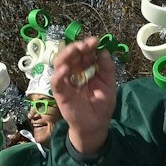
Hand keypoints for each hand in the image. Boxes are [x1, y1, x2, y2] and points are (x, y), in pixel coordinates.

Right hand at [51, 37, 117, 155]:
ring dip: (67, 55)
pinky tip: (66, 69)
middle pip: (71, 55)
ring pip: (61, 64)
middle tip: (86, 44)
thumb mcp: (109, 85)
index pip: (84, 54)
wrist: (96, 125)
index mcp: (86, 69)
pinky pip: (56, 81)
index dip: (89, 46)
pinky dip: (59, 74)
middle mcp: (74, 72)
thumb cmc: (101, 105)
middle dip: (77, 47)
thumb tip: (104, 52)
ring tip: (76, 49)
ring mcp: (66, 81)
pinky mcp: (60, 92)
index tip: (96, 40)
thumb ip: (107, 69)